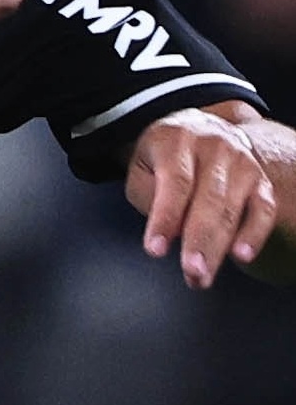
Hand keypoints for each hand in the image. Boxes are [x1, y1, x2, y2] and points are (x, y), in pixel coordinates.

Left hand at [127, 107, 277, 289]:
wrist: (200, 128)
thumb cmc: (165, 156)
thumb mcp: (142, 165)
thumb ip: (147, 194)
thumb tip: (165, 229)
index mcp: (175, 140)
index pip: (174, 182)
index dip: (165, 218)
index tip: (155, 250)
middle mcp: (212, 147)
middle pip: (208, 199)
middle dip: (199, 241)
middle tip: (191, 273)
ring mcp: (240, 163)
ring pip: (232, 209)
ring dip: (219, 248)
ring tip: (203, 276)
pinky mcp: (260, 180)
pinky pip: (263, 210)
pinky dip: (254, 234)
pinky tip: (241, 256)